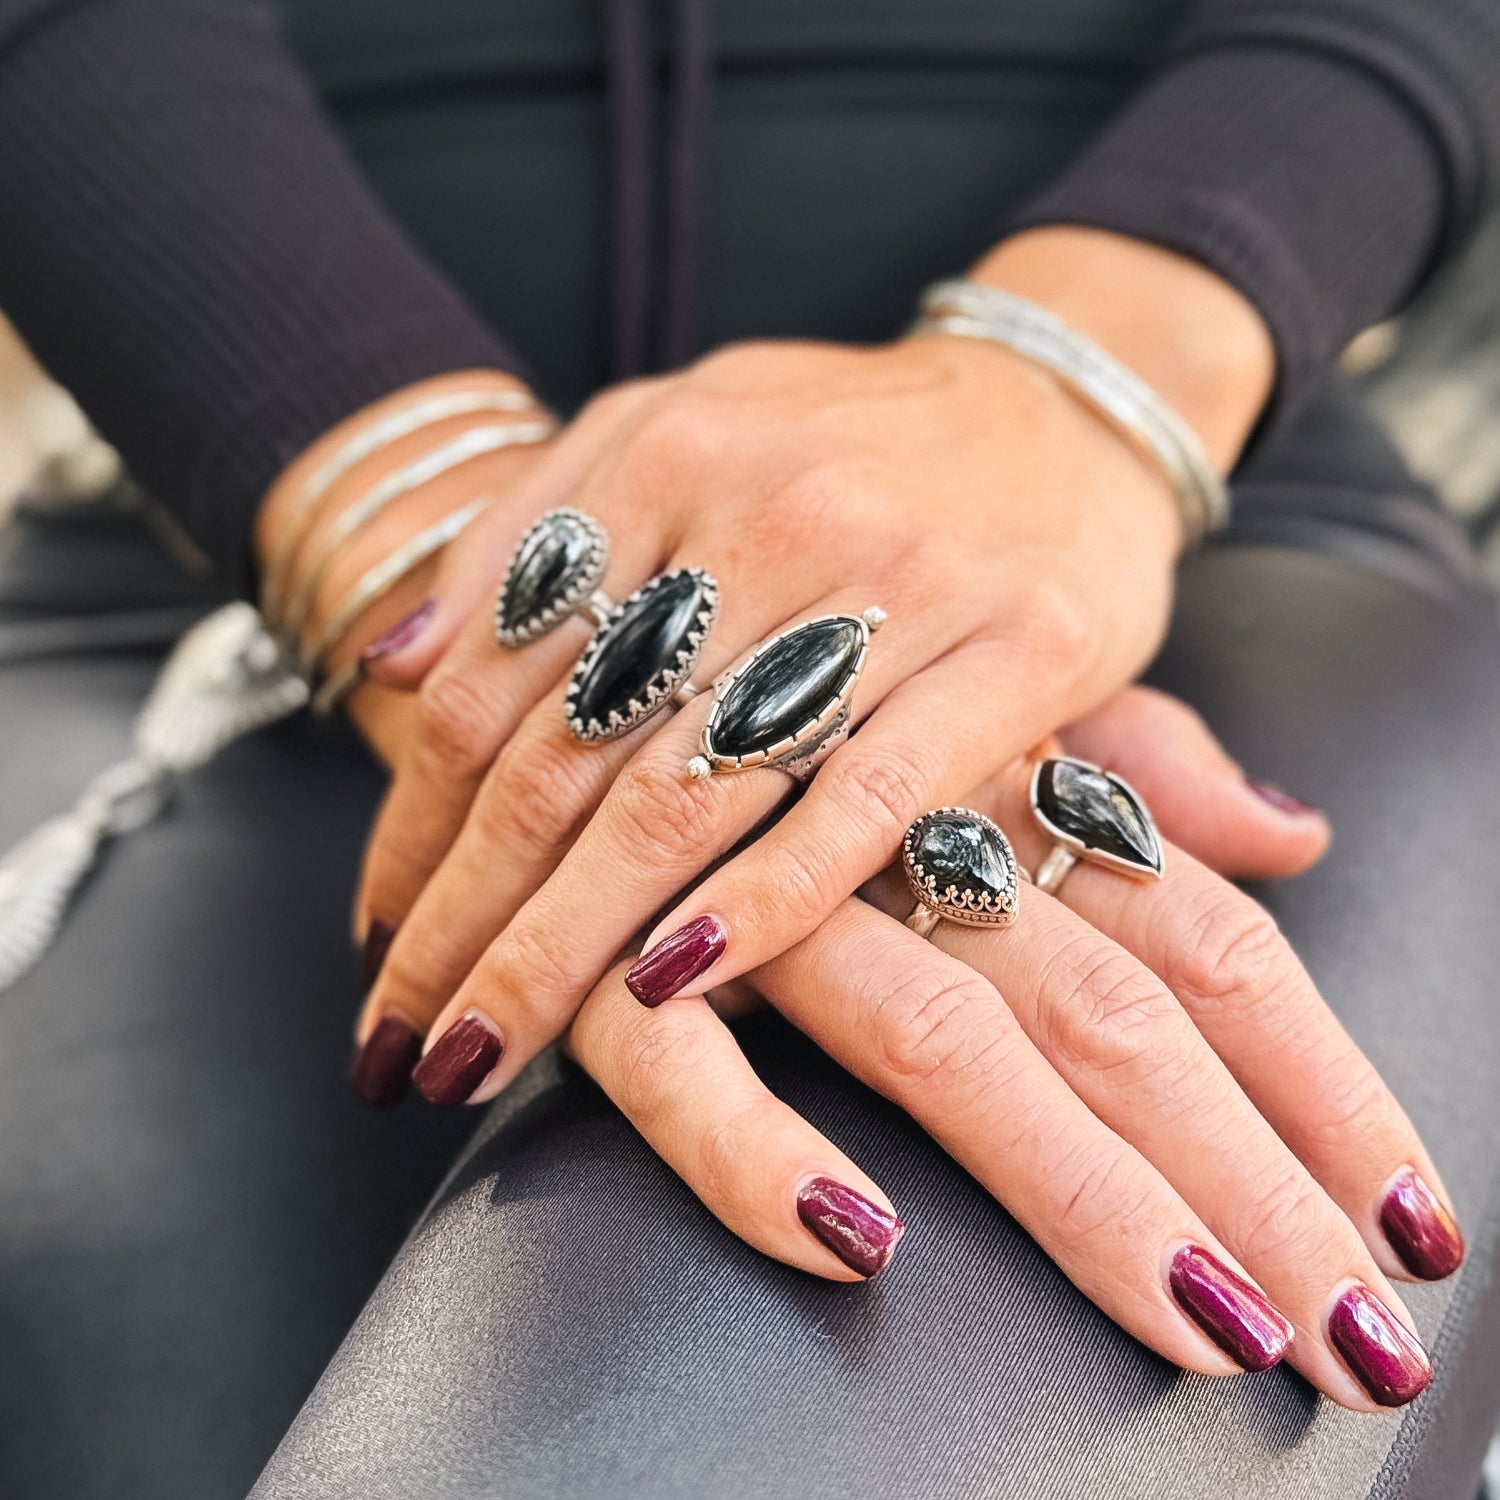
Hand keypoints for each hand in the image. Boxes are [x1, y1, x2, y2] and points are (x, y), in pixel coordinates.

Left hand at [354, 232, 1270, 1111]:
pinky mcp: (1016, 648)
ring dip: (572, 944)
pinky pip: (868, 797)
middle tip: (401, 1048)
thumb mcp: (672, 431)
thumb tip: (385, 663)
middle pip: (565, 760)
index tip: (375, 944)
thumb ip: (528, 533)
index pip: (486, 685)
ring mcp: (894, 583)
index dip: (412, 832)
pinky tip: (677, 986)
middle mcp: (763, 516)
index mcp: (662, 461)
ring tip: (492, 1054)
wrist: (1065, 400)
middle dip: (465, 923)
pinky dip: (769, 900)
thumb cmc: (850, 442)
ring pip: (688, 794)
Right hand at [556, 691, 1456, 1412]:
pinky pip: (689, 1058)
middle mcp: (921, 825)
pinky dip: (759, 1149)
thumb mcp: (996, 663)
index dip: (1321, 1083)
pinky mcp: (628, 929)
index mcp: (1018, 766)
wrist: (609, 546)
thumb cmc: (824, 625)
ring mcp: (776, 878)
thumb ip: (1144, 754)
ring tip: (1199, 1326)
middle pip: (1118, 1017)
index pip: (1212, 942)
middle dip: (1248, 1182)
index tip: (1414, 1218)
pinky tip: (853, 1246)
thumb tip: (1295, 836)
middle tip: (1359, 1344)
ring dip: (1077, 1194)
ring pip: (952, 1044)